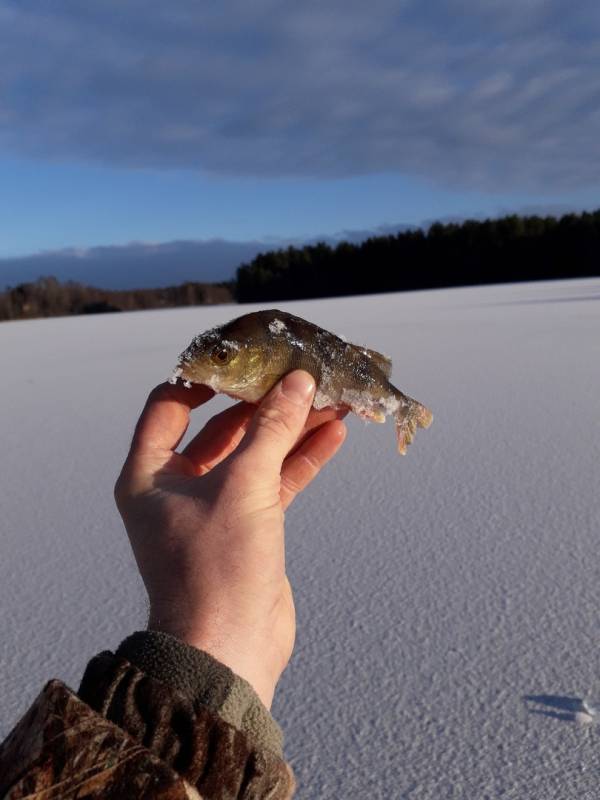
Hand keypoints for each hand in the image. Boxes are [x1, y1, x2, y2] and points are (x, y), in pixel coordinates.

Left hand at [114, 371, 346, 707]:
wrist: (230, 651)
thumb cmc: (217, 568)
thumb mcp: (243, 487)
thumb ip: (271, 429)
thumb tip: (299, 382)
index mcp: (151, 473)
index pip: (169, 405)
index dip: (204, 378)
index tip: (242, 359)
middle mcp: (177, 487)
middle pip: (222, 427)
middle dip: (265, 404)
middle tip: (303, 377)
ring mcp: (215, 507)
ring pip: (255, 454)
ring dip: (291, 429)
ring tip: (332, 401)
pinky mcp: (248, 527)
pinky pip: (274, 482)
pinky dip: (300, 460)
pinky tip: (332, 436)